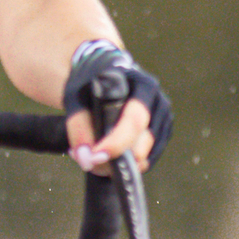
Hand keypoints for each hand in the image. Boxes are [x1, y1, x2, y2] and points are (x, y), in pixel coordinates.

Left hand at [62, 41, 170, 174]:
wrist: (99, 75)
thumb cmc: (89, 83)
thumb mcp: (76, 97)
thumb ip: (78, 126)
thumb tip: (87, 159)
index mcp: (141, 85)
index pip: (134, 120)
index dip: (116, 143)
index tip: (95, 156)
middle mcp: (157, 101)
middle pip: (143, 142)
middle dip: (115, 158)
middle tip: (89, 160)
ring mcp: (162, 118)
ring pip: (146, 155)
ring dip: (119, 164)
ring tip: (94, 156)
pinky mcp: (161, 133)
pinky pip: (148, 159)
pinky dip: (128, 164)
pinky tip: (108, 156)